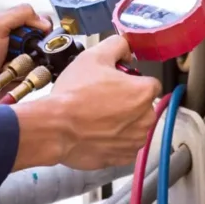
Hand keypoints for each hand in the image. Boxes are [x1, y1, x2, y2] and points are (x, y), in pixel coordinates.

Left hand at [0, 5, 51, 105]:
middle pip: (46, 42)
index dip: (43, 29)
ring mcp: (21, 62)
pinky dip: (35, 79)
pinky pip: (39, 77)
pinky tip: (22, 79)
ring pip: (45, 61)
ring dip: (37, 66)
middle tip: (24, 55)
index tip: (39, 37)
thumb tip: (44, 21)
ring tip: (19, 70)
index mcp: (12, 26)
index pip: (40, 22)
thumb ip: (19, 15)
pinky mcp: (22, 79)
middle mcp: (19, 43)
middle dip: (41, 50)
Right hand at [11, 36, 161, 170]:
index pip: (149, 83)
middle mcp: (145, 119)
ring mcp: (135, 140)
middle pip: (143, 106)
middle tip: (102, 98)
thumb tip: (126, 49)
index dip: (131, 81)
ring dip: (122, 122)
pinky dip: (114, 140)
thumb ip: (117, 45)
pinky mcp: (123, 157)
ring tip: (96, 116)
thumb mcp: (94, 56)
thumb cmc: (74, 94)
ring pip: (134, 126)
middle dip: (128, 102)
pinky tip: (96, 132)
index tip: (115, 82)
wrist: (55, 128)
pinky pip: (124, 145)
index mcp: (143, 93)